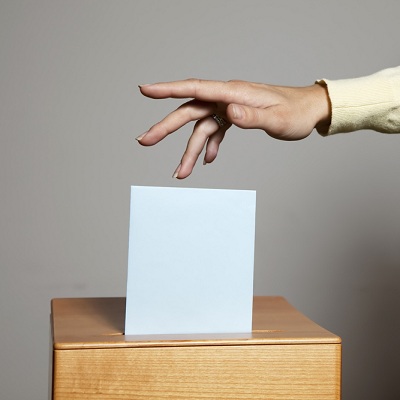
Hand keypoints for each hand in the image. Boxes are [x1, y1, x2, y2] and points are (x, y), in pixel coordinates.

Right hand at [137, 79, 330, 178]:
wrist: (309, 110)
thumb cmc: (296, 112)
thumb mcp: (277, 119)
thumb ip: (252, 117)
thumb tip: (228, 113)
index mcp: (234, 93)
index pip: (195, 89)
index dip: (168, 90)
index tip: (145, 90)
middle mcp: (227, 98)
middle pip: (189, 111)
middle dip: (165, 127)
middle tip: (145, 141)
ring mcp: (229, 108)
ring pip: (200, 128)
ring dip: (189, 150)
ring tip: (180, 173)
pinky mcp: (234, 116)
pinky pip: (214, 131)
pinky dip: (209, 147)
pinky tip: (207, 160)